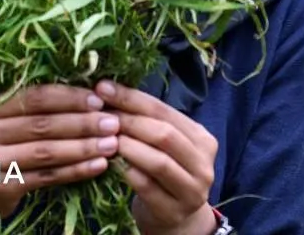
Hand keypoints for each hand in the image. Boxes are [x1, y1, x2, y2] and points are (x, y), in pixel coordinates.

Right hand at [0, 84, 120, 229]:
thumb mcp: (0, 124)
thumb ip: (29, 109)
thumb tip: (86, 91)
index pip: (33, 96)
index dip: (68, 96)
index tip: (98, 98)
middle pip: (42, 123)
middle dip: (82, 122)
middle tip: (113, 122)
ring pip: (46, 151)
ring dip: (83, 147)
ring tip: (112, 144)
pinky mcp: (0, 187)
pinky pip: (46, 176)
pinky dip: (75, 171)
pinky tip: (97, 166)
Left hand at [95, 80, 218, 234]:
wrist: (175, 216)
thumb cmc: (164, 172)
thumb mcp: (164, 145)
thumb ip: (147, 121)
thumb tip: (106, 90)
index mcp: (202, 138)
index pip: (164, 111)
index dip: (132, 98)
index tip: (102, 87)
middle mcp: (203, 164)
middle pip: (164, 134)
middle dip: (128, 121)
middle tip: (100, 116)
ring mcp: (192, 190)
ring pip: (158, 161)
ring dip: (127, 146)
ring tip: (104, 139)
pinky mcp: (174, 211)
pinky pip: (147, 187)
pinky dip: (127, 172)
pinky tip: (111, 164)